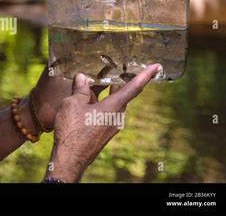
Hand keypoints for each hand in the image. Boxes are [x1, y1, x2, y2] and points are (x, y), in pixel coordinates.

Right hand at [45, 63, 160, 182]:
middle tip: (120, 68)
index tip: (157, 67)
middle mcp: (116, 117)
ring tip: (95, 82)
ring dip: (106, 93)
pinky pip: (105, 113)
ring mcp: (110, 127)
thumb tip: (81, 78)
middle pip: (122, 95)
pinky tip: (86, 101)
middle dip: (120, 81)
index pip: (133, 88)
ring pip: (112, 104)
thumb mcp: (72, 104)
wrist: (69, 158)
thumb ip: (79, 90)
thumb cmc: (72, 131)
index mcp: (113, 108)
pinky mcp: (103, 133)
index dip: (145, 75)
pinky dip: (99, 103)